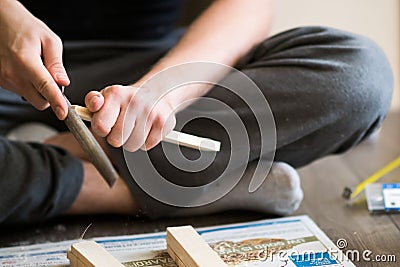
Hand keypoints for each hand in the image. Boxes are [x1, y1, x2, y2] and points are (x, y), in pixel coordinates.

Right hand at [0, 0, 68, 118]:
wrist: (1, 20)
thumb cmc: (25, 27)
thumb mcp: (49, 40)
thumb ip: (57, 64)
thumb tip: (64, 82)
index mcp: (26, 61)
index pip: (45, 88)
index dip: (56, 102)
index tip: (63, 113)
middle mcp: (12, 73)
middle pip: (39, 101)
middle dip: (50, 97)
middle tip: (53, 80)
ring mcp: (4, 79)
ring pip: (30, 98)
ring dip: (38, 90)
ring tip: (36, 69)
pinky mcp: (0, 81)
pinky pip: (20, 91)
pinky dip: (28, 86)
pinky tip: (26, 70)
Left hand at [85, 85, 176, 151]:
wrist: (158, 94)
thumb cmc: (127, 100)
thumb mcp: (108, 96)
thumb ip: (93, 101)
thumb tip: (91, 106)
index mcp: (116, 94)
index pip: (100, 126)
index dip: (102, 130)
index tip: (107, 124)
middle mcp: (134, 102)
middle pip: (116, 140)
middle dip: (117, 137)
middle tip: (122, 127)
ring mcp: (150, 113)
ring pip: (132, 146)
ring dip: (131, 141)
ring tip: (135, 128)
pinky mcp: (162, 124)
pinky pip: (146, 146)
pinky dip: (145, 142)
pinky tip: (147, 129)